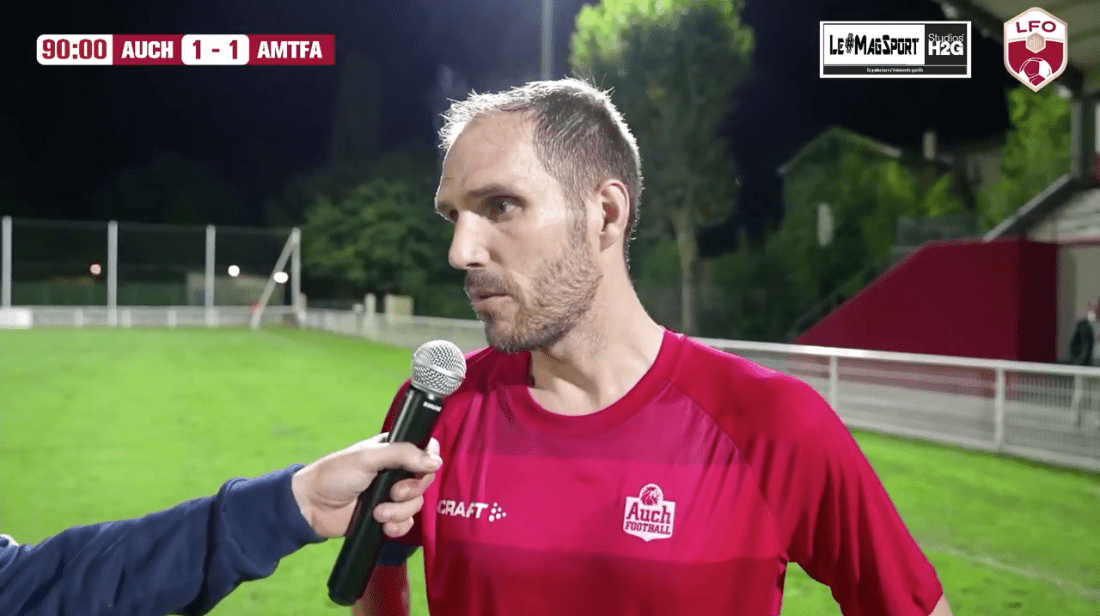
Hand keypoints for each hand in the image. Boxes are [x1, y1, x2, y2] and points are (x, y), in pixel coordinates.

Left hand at [291, 434, 441, 538]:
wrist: (312, 508)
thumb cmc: (336, 474)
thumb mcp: (368, 458)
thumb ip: (402, 454)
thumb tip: (437, 461)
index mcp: (393, 451)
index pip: (426, 451)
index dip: (428, 461)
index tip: (420, 470)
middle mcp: (396, 472)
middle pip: (424, 481)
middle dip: (410, 491)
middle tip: (392, 493)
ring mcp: (392, 496)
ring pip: (416, 505)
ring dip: (399, 512)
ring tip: (378, 513)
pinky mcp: (387, 518)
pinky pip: (407, 524)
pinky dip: (397, 527)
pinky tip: (382, 526)